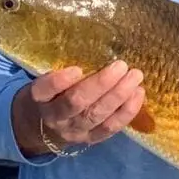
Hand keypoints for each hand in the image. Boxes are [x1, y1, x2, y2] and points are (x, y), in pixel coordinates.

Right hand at [12, 60, 144, 156]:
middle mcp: (55, 117)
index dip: (58, 81)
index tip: (76, 69)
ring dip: (119, 95)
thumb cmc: (52, 92)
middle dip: (101, 84)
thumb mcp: (48, 79)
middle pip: (76, 103)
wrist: (44, 127)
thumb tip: (92, 39)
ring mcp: (74, 131)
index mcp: (39, 98)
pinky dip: (127, 111)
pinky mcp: (91, 139)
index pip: (44, 90)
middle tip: (121, 66)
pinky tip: (138, 93)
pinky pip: (110, 128)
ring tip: (135, 76)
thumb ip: (62, 66)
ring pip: (96, 115)